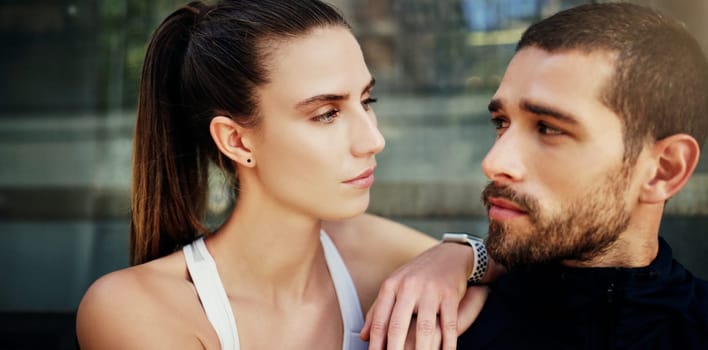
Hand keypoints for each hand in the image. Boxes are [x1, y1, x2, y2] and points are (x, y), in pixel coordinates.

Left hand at [361, 243, 478, 349]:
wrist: (448, 255)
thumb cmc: (417, 276)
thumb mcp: (394, 286)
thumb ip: (378, 310)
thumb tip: (364, 336)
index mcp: (391, 286)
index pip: (380, 320)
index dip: (376, 343)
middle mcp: (409, 287)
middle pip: (398, 325)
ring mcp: (431, 291)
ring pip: (425, 328)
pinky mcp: (450, 295)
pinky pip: (449, 324)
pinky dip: (447, 344)